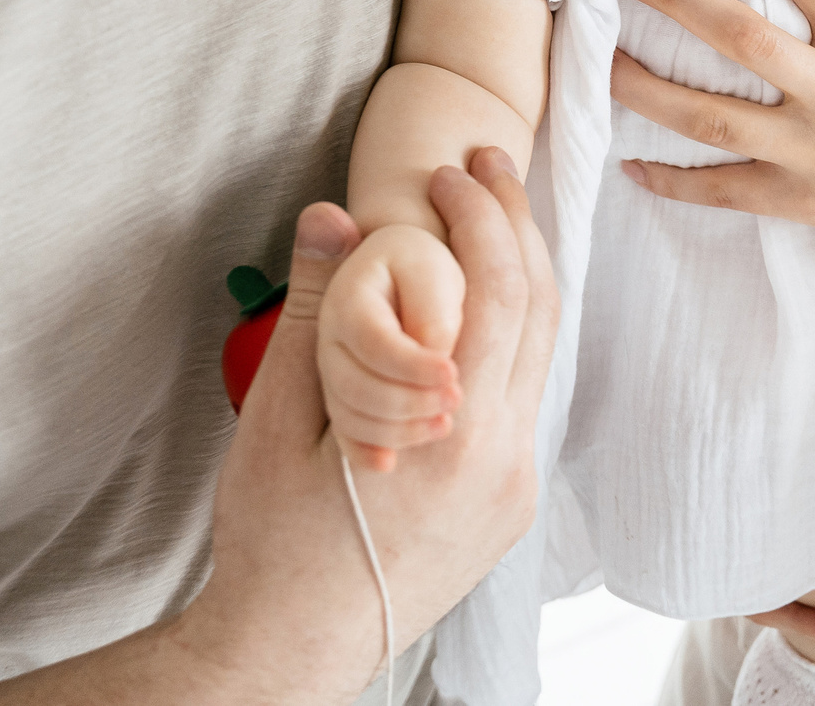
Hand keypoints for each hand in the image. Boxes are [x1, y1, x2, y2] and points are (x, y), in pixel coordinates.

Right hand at [180, 152, 555, 703]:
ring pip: (541, 354)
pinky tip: (479, 303)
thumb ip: (312, 311)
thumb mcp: (275, 417)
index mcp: (453, 432)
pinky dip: (512, 334)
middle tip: (484, 166)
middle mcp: (503, 459)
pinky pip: (525, 397)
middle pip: (540, 311)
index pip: (499, 290)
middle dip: (516, 224)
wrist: (292, 647)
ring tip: (488, 217)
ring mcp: (513, 486)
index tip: (450, 171)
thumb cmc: (273, 540)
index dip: (482, 214)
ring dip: (521, 275)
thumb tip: (332, 216)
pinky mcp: (508, 505)